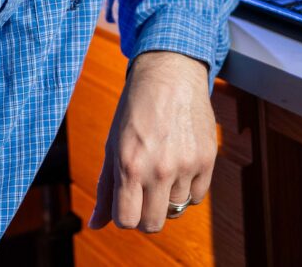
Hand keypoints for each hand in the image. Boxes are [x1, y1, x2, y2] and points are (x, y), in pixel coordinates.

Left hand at [88, 50, 216, 232]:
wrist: (170, 76)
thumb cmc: (135, 110)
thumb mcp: (113, 146)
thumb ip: (106, 189)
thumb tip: (94, 225)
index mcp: (129, 166)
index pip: (127, 221)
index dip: (124, 216)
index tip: (126, 202)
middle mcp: (159, 169)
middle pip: (153, 224)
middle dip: (145, 216)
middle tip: (144, 195)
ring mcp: (186, 165)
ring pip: (177, 209)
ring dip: (167, 198)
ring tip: (162, 171)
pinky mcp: (207, 159)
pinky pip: (197, 196)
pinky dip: (188, 189)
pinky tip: (180, 166)